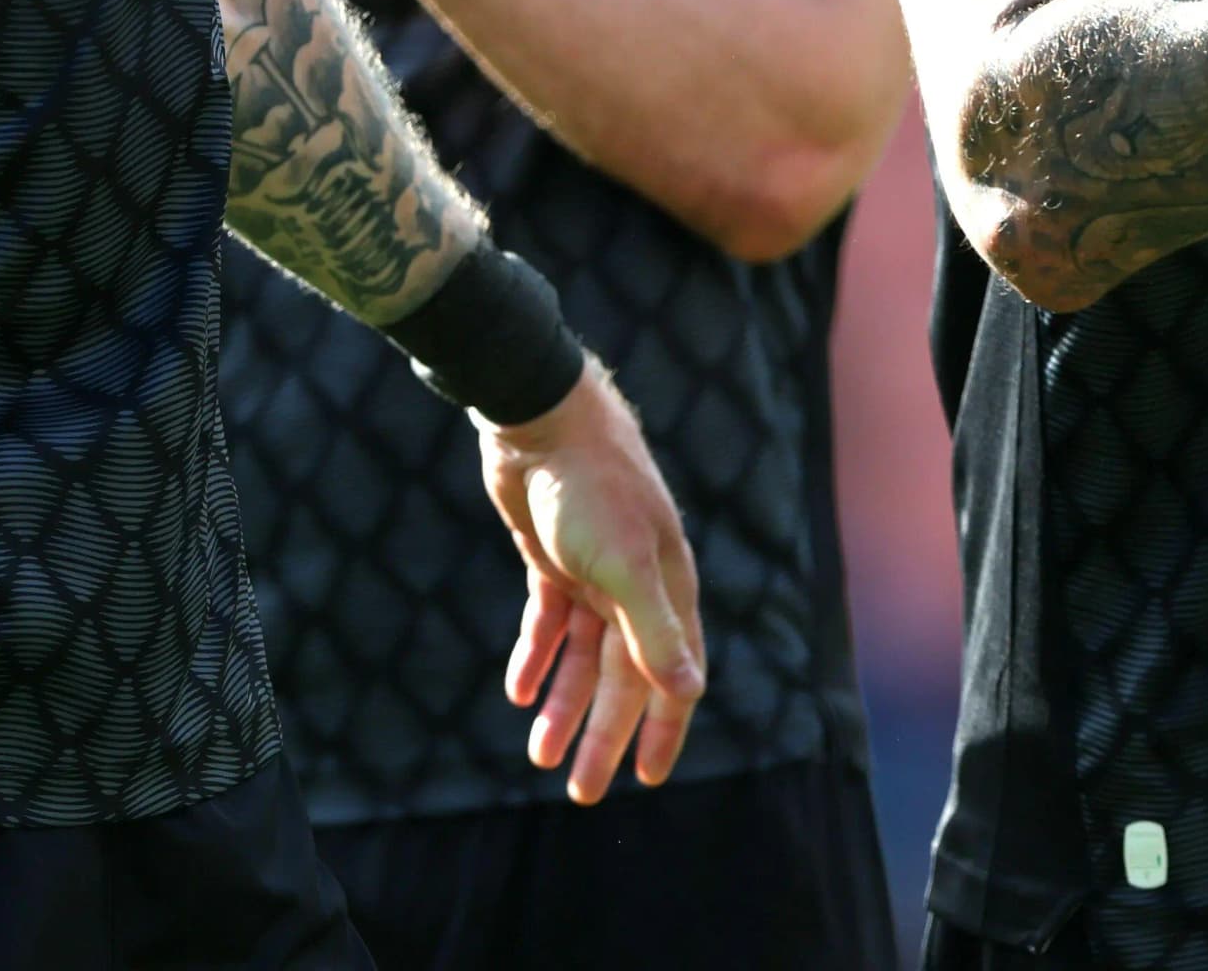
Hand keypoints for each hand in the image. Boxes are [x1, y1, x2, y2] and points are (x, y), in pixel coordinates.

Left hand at [478, 360, 705, 802]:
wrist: (538, 417)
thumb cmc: (590, 487)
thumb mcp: (623, 563)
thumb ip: (655, 629)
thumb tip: (690, 691)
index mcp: (666, 588)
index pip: (671, 675)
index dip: (662, 729)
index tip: (647, 780)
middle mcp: (634, 585)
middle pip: (622, 676)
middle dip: (603, 734)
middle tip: (580, 790)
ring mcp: (593, 571)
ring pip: (582, 655)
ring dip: (562, 703)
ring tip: (537, 754)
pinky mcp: (551, 558)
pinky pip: (548, 621)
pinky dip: (535, 655)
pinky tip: (517, 690)